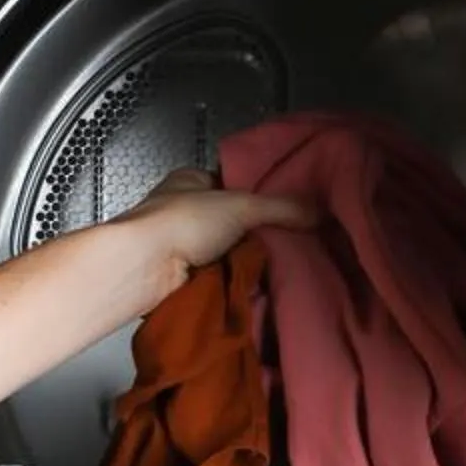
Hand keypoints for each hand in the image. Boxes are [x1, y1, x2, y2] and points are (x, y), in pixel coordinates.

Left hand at [117, 168, 315, 304]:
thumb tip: (319, 212)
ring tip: (279, 267)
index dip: (259, 195)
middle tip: (288, 242)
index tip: (286, 210)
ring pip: (226, 251)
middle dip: (256, 233)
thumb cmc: (183, 221)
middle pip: (232, 221)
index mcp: (191, 180)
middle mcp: (183, 210)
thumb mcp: (241, 205)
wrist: (146, 267)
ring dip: (246, 260)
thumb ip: (281, 207)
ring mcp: (180, 245)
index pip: (232, 184)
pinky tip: (255, 285)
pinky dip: (233, 281)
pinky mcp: (181, 276)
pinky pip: (218, 276)